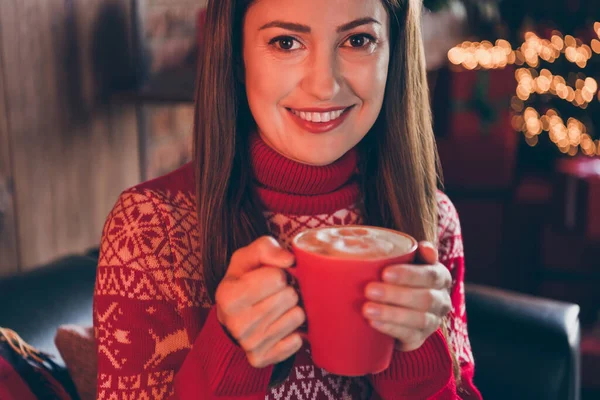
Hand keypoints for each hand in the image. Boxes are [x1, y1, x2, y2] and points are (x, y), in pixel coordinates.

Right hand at [215, 236, 305, 367]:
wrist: (231, 315)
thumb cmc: (243, 280)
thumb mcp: (247, 257)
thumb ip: (266, 248)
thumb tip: (290, 261)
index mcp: (228, 296)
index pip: (277, 277)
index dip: (278, 273)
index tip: (269, 278)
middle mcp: (236, 324)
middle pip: (289, 296)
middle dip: (287, 290)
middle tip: (275, 293)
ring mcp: (249, 344)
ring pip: (297, 317)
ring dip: (292, 309)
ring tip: (278, 307)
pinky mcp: (261, 359)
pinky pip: (297, 341)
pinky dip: (293, 331)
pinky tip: (279, 325)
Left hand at [362, 241, 451, 351]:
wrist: (399, 306)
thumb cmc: (401, 276)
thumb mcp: (407, 261)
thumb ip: (412, 252)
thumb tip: (424, 246)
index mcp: (441, 277)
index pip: (431, 275)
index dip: (409, 275)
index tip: (385, 273)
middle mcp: (441, 301)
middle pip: (425, 299)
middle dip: (395, 294)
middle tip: (369, 290)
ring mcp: (432, 322)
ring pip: (418, 320)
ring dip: (391, 314)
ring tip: (367, 309)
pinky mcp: (419, 339)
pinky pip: (408, 336)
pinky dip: (390, 329)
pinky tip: (373, 323)